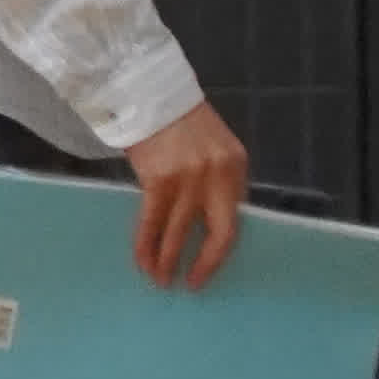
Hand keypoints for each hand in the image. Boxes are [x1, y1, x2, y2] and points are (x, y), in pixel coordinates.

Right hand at [126, 100, 249, 288]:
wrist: (149, 94)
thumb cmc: (181, 121)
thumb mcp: (215, 148)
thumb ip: (217, 180)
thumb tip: (207, 218)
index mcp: (236, 168)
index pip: (233, 220)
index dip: (220, 251)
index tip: (208, 270)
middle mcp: (217, 176)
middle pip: (216, 233)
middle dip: (202, 264)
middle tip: (188, 285)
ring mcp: (188, 179)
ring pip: (180, 231)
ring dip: (167, 259)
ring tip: (159, 279)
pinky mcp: (158, 179)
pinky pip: (152, 221)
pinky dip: (145, 243)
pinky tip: (142, 260)